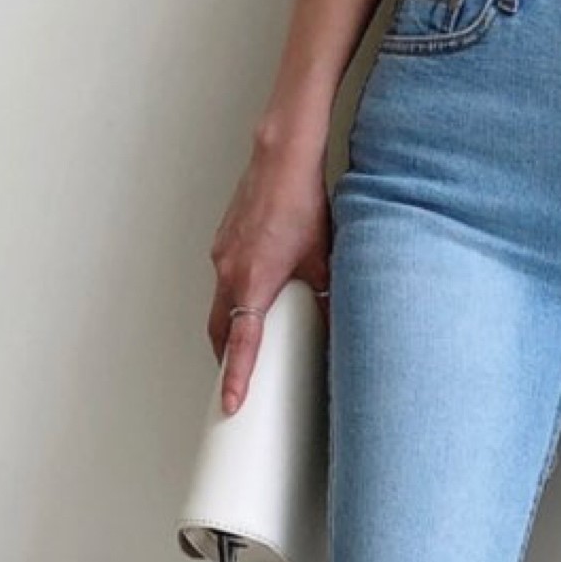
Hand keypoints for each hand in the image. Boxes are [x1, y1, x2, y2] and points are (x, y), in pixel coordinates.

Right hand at [207, 140, 331, 415]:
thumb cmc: (299, 202)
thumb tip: (341, 329)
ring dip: (228, 332)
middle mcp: (229, 271)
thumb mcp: (323, 259)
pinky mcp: (223, 244)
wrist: (280, 158)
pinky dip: (231, 303)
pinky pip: (222, 285)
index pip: (241, 343)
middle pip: (220, 332)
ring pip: (219, 308)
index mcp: (252, 280)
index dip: (236, 377)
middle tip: (236, 386)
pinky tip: (250, 303)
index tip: (231, 403)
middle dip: (226, 361)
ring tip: (243, 351)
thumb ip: (329, 299)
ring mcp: (222, 257)